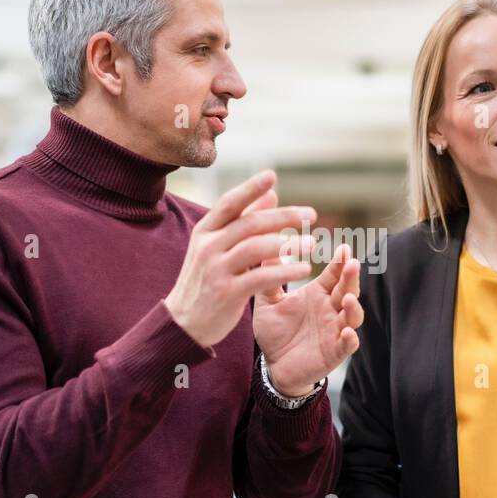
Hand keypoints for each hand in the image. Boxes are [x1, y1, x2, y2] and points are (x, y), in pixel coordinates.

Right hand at [164, 170, 314, 349]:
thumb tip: (272, 194)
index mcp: (205, 231)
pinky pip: (260, 277)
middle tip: (311, 214)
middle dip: (283, 217)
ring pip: (256, 248)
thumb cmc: (206, 280)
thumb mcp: (217, 247)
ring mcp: (216, 269)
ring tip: (312, 243)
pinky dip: (284, 271)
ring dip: (288, 244)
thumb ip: (244, 221)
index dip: (250, 188)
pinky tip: (303, 269)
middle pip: (249, 224)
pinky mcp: (227, 293)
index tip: (272, 175)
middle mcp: (208, 247)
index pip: (229, 203)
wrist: (184, 322)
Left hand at [252, 226, 363, 396]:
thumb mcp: (268, 302)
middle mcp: (331, 309)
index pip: (334, 274)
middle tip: (352, 263)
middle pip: (348, 289)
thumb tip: (264, 245)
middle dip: (351, 277)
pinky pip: (348, 345)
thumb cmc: (275, 331)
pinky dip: (350, 338)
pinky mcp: (335, 352)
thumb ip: (269, 276)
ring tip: (348, 299)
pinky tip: (346, 332)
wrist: (273, 365)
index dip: (340, 261)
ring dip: (354, 307)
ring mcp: (336, 330)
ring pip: (353, 316)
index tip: (344, 247)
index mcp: (319, 294)